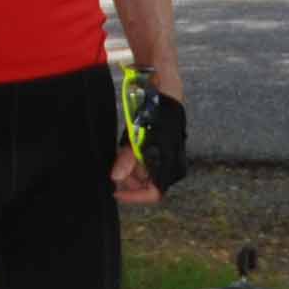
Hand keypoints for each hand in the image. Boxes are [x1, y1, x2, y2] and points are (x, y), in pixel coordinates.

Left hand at [112, 68, 186, 202]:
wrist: (164, 91)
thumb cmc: (154, 111)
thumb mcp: (136, 135)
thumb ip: (127, 159)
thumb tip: (115, 179)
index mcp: (169, 164)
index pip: (154, 194)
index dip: (134, 197)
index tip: (116, 192)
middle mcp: (173, 166)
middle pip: (147, 185)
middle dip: (129, 180)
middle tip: (115, 167)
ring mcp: (170, 160)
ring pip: (146, 176)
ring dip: (131, 170)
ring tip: (122, 154)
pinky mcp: (165, 153)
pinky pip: (148, 166)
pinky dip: (136, 162)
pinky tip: (129, 151)